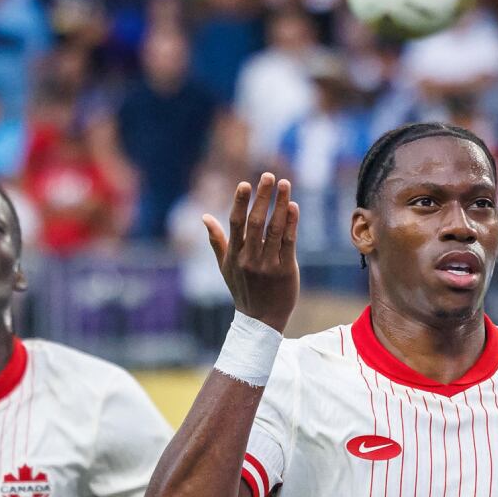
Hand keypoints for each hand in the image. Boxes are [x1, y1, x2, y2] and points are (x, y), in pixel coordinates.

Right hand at [201, 172, 300, 332]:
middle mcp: (249, 259)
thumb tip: (204, 217)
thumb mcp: (225, 267)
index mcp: (234, 256)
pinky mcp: (285, 270)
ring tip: (284, 184)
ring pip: (274, 229)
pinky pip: (288, 242)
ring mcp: (268, 265)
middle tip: (268, 176)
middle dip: (262, 197)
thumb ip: (216, 241)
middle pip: (256, 222)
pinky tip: (293, 207)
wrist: (261, 320)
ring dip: (280, 205)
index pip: (236, 224)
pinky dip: (291, 224)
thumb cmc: (242, 290)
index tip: (245, 184)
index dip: (240, 203)